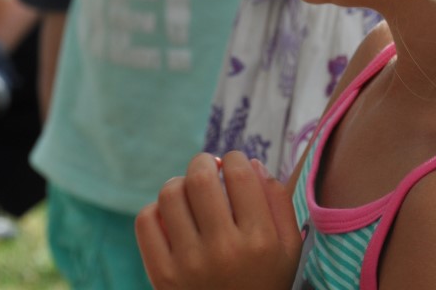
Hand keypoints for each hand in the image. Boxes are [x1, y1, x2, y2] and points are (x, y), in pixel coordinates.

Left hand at [136, 152, 301, 289]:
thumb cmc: (264, 282)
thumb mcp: (288, 248)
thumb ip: (278, 201)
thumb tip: (250, 163)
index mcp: (259, 240)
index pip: (239, 174)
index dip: (234, 158)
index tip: (233, 164)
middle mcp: (223, 250)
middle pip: (200, 178)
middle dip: (203, 162)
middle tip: (208, 168)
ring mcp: (189, 264)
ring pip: (170, 194)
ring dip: (179, 184)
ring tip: (189, 193)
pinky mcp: (162, 275)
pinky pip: (146, 221)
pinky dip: (156, 210)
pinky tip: (172, 218)